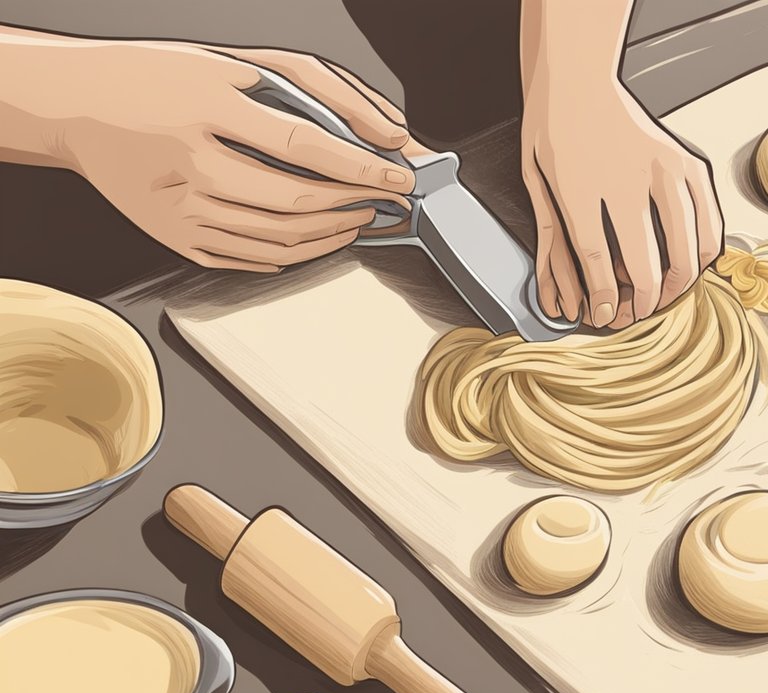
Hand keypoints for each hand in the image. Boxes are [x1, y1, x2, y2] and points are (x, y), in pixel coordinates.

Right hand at [40, 41, 414, 271]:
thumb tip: (378, 128)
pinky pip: (247, 258)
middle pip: (294, 201)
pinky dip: (293, 254)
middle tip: (382, 200)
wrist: (74, 105)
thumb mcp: (231, 62)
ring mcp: (178, 208)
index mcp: (204, 107)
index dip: (359, 167)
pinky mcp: (172, 236)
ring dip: (331, 233)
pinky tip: (317, 239)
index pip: (304, 146)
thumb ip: (311, 88)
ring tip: (358, 219)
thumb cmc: (156, 78)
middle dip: (352, 204)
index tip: (397, 176)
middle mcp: (188, 162)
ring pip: (276, 238)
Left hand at [521, 79, 722, 327]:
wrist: (578, 77)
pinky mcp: (687, 162)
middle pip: (647, 264)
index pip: (597, 260)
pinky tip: (689, 264)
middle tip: (631, 314)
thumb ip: (554, 239)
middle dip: (641, 303)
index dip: (603, 299)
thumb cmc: (553, 130)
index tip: (603, 316)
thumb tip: (567, 294)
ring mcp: (666, 168)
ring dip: (675, 285)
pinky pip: (709, 220)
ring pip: (686, 249)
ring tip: (659, 297)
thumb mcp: (535, 184)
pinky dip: (704, 251)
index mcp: (581, 184)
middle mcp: (628, 177)